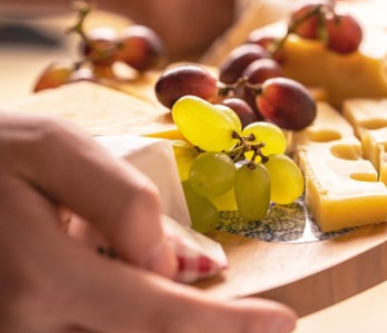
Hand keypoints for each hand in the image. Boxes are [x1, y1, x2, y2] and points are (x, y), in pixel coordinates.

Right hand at [0, 112, 295, 332]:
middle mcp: (25, 327)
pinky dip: (130, 325)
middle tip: (259, 321)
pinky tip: (153, 296)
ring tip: (210, 308)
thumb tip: (169, 264)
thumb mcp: (52, 149)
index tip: (282, 322)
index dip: (228, 327)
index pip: (159, 316)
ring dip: (174, 328)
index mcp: (41, 278)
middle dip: (208, 332)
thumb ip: (119, 204)